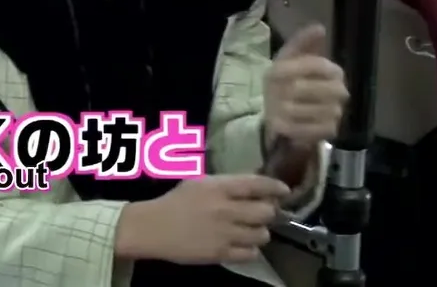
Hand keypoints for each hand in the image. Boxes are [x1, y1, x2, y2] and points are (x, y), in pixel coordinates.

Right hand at [120, 175, 290, 263]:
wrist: (153, 228)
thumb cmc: (174, 202)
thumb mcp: (198, 182)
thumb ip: (225, 184)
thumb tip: (251, 187)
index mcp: (219, 187)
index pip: (257, 184)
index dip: (275, 187)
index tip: (284, 190)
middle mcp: (226, 209)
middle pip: (266, 212)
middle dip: (269, 212)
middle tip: (263, 213)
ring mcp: (225, 233)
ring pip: (262, 235)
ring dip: (260, 232)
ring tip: (252, 230)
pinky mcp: (221, 253)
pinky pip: (251, 254)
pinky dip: (250, 249)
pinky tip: (242, 245)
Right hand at [264, 24, 348, 149]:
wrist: (270, 118)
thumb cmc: (286, 83)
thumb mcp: (291, 60)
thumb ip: (305, 43)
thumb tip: (319, 28)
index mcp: (276, 70)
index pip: (315, 65)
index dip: (332, 69)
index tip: (337, 73)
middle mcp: (276, 91)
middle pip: (325, 90)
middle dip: (338, 90)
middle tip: (341, 92)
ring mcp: (282, 113)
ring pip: (329, 111)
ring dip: (336, 109)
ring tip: (333, 107)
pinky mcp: (290, 132)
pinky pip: (324, 129)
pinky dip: (330, 125)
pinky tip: (326, 120)